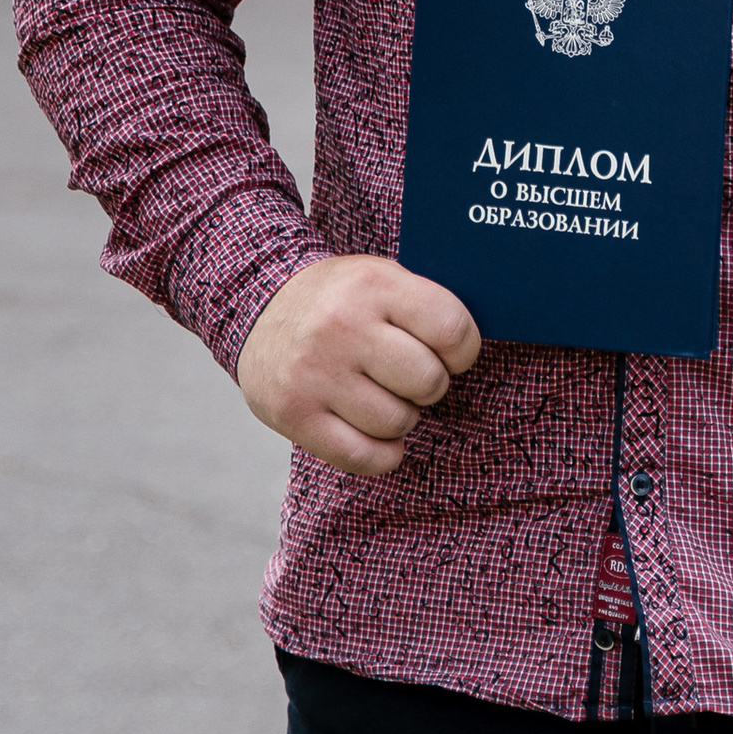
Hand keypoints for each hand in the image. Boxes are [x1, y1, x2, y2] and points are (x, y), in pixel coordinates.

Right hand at [236, 255, 480, 477]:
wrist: (258, 305)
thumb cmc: (340, 298)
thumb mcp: (380, 277)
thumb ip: (423, 305)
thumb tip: (474, 351)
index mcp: (373, 284)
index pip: (452, 330)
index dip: (464, 351)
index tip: (452, 354)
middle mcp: (342, 326)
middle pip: (428, 382)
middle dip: (430, 385)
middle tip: (412, 376)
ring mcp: (314, 372)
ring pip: (397, 423)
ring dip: (401, 417)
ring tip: (383, 396)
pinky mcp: (293, 413)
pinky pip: (362, 457)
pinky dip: (382, 455)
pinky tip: (378, 437)